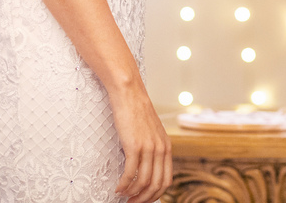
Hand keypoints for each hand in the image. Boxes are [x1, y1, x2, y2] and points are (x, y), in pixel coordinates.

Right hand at [111, 85, 170, 202]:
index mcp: (167, 147)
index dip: (155, 195)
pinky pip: (130, 173)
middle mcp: (160, 149)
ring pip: (143, 182)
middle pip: (156, 185)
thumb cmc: (136, 112)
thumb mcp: (151, 132)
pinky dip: (124, 185)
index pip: (166, 180)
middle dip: (144, 199)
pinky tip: (118, 188)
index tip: (144, 199)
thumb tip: (145, 168)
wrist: (129, 93)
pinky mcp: (134, 146)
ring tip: (123, 195)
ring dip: (132, 193)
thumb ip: (152, 148)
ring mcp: (148, 148)